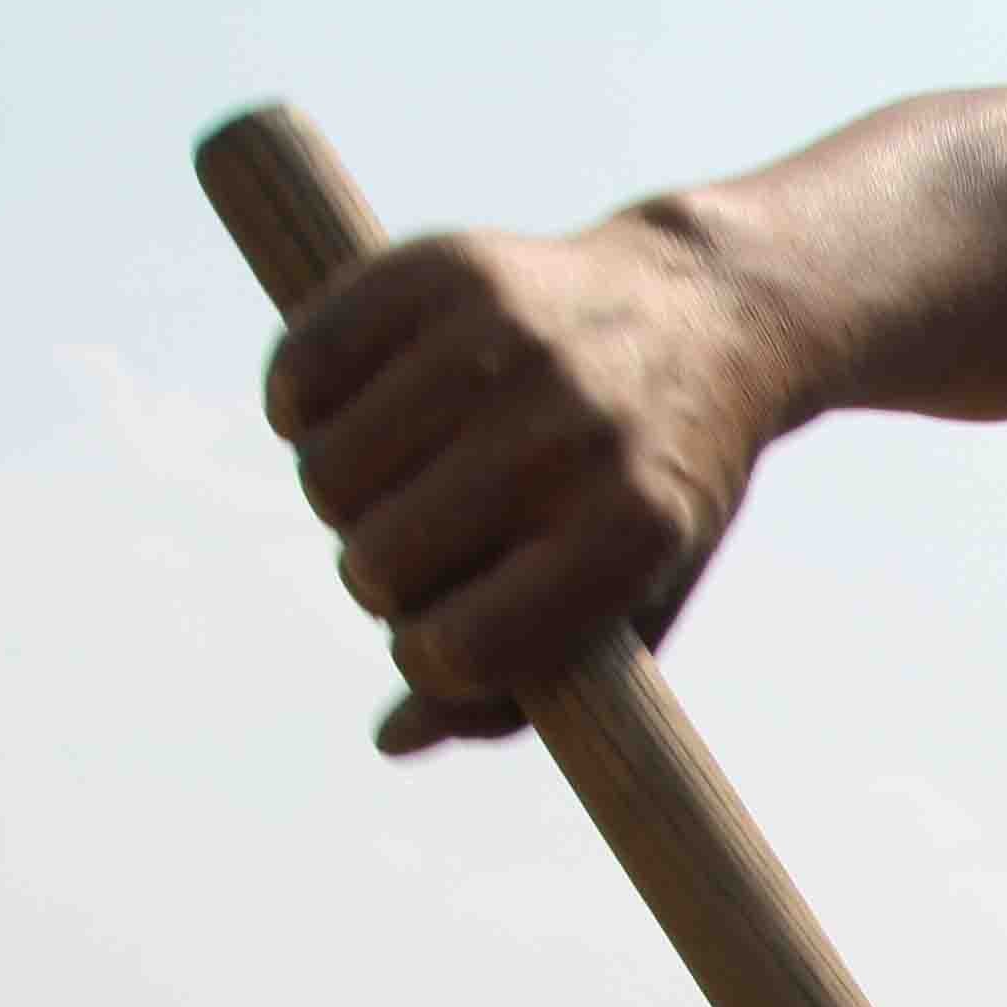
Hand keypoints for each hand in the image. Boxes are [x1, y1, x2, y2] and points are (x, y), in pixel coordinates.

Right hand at [260, 212, 790, 752]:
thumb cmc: (652, 490)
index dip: (430, 658)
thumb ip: (523, 691)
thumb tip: (392, 738)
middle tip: (424, 549)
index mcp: (630, 531)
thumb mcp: (628, 602)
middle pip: (380, 563)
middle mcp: (569, 431)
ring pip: (326, 471)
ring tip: (396, 483)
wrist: (705, 317)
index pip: (465, 647)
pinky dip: (301, 405)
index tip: (445, 635)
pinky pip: (304, 366)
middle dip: (381, 578)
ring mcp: (504, 341)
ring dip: (339, 498)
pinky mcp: (442, 269)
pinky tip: (348, 413)